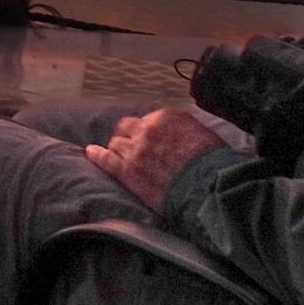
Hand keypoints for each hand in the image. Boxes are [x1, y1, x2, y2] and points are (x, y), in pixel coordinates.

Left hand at [84, 108, 224, 209]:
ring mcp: (135, 149)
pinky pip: (105, 159)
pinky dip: (96, 155)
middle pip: (126, 128)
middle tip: (132, 148)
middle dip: (128, 137)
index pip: (147, 120)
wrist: (209, 187)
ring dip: (118, 150)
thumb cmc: (213, 164)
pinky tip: (90, 152)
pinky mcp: (128, 171)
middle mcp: (147, 128)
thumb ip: (182, 130)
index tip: (149, 141)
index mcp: (166, 117)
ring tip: (119, 157)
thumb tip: (177, 135)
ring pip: (116, 143)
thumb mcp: (202, 134)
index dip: (146, 132)